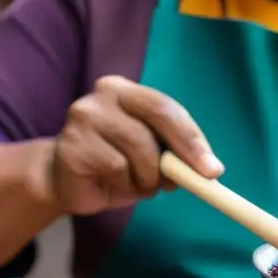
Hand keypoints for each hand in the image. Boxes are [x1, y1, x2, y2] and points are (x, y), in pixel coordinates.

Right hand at [46, 76, 223, 215]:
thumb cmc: (114, 167)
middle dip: (186, 150)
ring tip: (134, 182)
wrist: (63, 181)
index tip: (213, 168)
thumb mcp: (151, 158)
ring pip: (142, 151)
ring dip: (148, 177)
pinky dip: (125, 185)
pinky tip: (110, 183)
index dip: (193, 138)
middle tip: (203, 178)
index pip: (167, 107)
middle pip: (158, 115)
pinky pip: (118, 169)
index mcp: (127, 92)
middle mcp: (105, 94)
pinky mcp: (74, 144)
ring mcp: (85, 116)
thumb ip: (174, 156)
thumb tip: (209, 169)